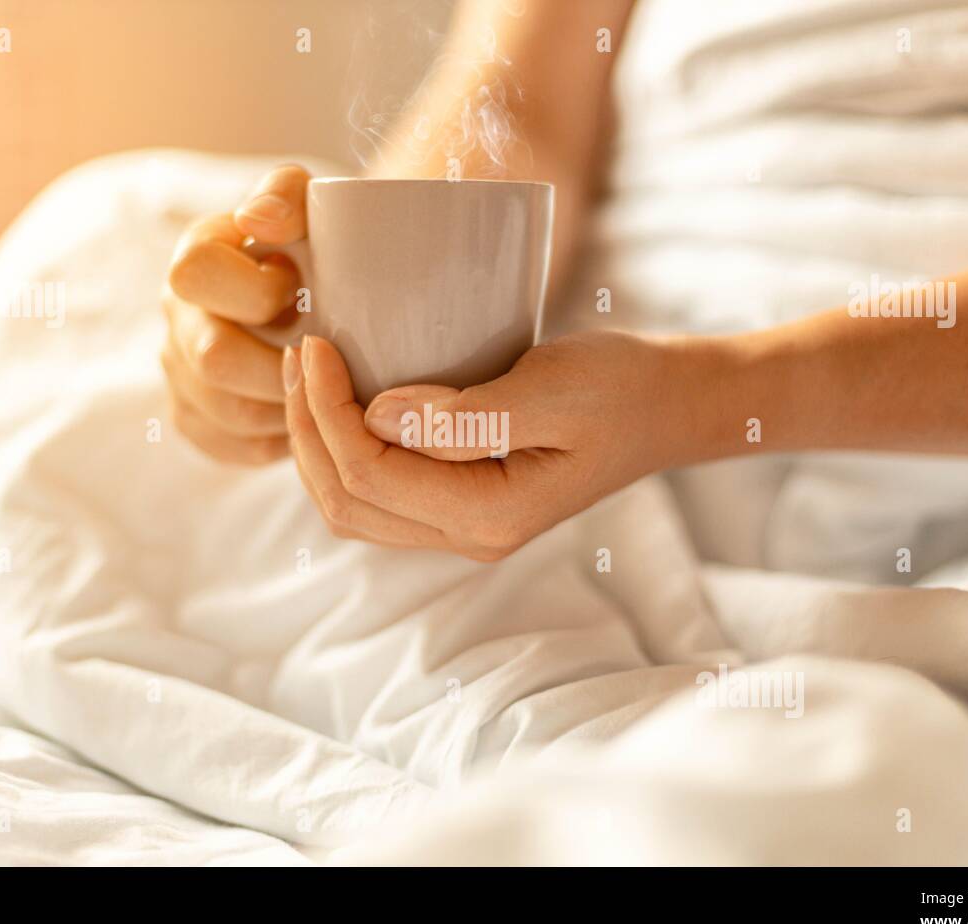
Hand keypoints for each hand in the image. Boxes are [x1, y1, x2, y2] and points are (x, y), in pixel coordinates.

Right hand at [160, 164, 311, 463]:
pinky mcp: (194, 419)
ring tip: (323, 389)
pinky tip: (304, 414)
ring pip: (228, 412)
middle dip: (282, 365)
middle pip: (213, 359)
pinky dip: (277, 438)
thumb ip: (284, 194)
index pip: (196, 274)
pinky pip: (232, 448)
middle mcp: (176, 315)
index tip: (301, 291)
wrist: (320, 290)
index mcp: (196, 258)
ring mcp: (178, 372)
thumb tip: (257, 220)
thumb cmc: (314, 245)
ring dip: (286, 406)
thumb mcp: (306, 204)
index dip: (257, 291)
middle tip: (328, 361)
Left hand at [282, 329, 718, 560]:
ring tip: (307, 375)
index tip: (317, 345)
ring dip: (317, 445)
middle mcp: (469, 535)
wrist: (667, 406)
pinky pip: (380, 493)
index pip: (371, 475)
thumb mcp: (553, 389)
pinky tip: (341, 401)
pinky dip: (345, 450)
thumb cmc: (621, 388)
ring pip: (355, 506)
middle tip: (300, 354)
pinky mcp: (462, 501)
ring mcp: (464, 525)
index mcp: (488, 515)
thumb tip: (377, 412)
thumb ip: (466, 412)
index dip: (326, 412)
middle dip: (306, 430)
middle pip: (348, 502)